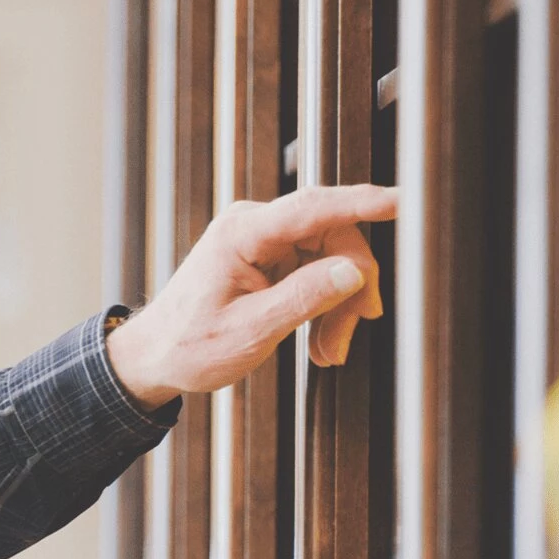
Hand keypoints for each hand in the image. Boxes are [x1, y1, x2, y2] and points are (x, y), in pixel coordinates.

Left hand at [105, 184, 398, 410]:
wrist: (155, 357)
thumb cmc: (188, 345)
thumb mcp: (249, 331)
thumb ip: (303, 299)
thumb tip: (352, 272)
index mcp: (241, 234)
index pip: (314, 207)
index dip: (363, 202)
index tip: (404, 201)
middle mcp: (253, 226)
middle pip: (334, 238)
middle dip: (350, 291)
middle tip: (343, 341)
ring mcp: (263, 240)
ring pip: (332, 259)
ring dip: (338, 308)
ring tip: (327, 352)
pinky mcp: (270, 257)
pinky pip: (317, 272)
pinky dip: (325, 307)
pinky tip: (319, 342)